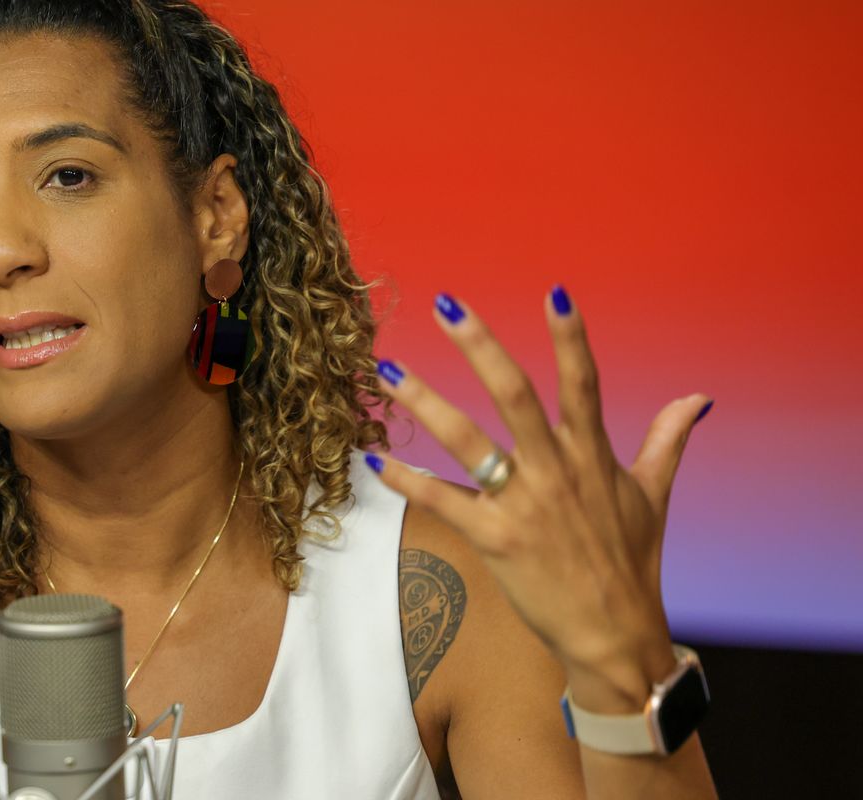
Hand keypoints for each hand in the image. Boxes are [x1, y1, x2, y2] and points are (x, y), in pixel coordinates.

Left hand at [364, 286, 710, 707]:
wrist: (614, 634)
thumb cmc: (631, 563)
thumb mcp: (654, 496)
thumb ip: (667, 440)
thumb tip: (697, 398)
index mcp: (593, 455)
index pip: (584, 383)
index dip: (571, 337)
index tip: (556, 291)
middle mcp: (557, 472)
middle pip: (514, 395)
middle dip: (479, 347)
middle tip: (447, 305)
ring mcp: (524, 505)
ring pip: (468, 441)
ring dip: (424, 403)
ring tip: (388, 371)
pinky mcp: (495, 540)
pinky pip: (443, 502)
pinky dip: (409, 481)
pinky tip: (376, 460)